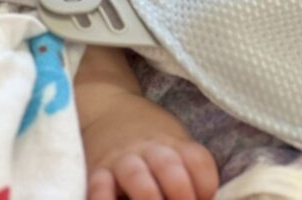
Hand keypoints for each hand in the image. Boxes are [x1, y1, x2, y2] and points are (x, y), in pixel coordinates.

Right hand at [82, 90, 217, 199]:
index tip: (205, 199)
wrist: (108, 110)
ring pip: (136, 177)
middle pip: (169, 167)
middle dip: (180, 193)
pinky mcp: (96, 172)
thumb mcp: (174, 143)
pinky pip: (99, 189)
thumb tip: (203, 199)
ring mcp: (121, 160)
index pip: (198, 160)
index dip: (206, 184)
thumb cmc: (151, 137)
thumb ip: (188, 168)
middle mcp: (150, 149)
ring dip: (149, 198)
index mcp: (174, 143)